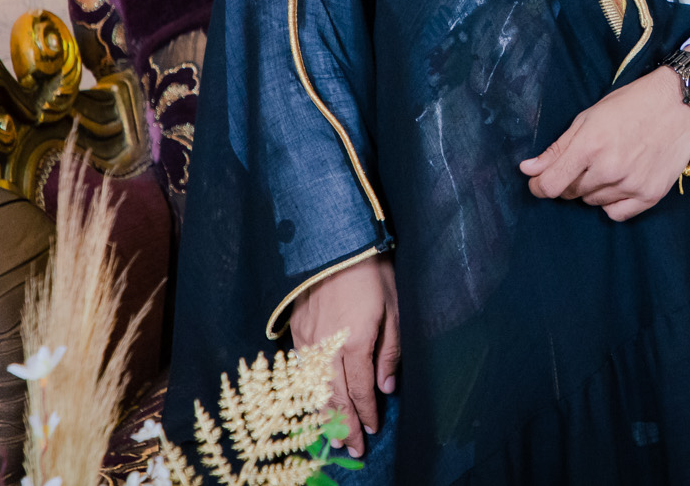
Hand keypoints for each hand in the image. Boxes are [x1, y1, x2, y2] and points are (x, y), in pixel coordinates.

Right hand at [291, 254, 398, 459]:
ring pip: (313, 388)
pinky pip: (299, 371)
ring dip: (323, 414)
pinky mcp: (295, 331)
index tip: (373, 430)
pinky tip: (312, 401)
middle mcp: (326, 347)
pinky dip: (307, 392)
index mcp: (354, 342)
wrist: (334, 241)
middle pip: (334, 397)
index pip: (360, 390)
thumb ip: (390, 351)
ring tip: (331, 436)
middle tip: (351, 448)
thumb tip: (388, 387)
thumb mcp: (393, 308)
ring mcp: (307, 340)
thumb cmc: (371, 271)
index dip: (367, 414)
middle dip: (344, 425)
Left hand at [520, 65, 689, 220]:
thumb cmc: (631, 104)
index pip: (550, 185)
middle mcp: (609, 168)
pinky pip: (617, 214)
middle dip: (570, 181)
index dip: (539, 186)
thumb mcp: (589, 117)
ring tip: (610, 165)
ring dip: (593, 189)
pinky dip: (613, 202)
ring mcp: (631, 184)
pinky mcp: (651, 195)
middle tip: (585, 162)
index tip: (540, 181)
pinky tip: (621, 182)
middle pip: (571, 193)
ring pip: (593, 203)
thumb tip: (527, 170)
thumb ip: (558, 148)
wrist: (679, 103)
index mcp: (590, 145)